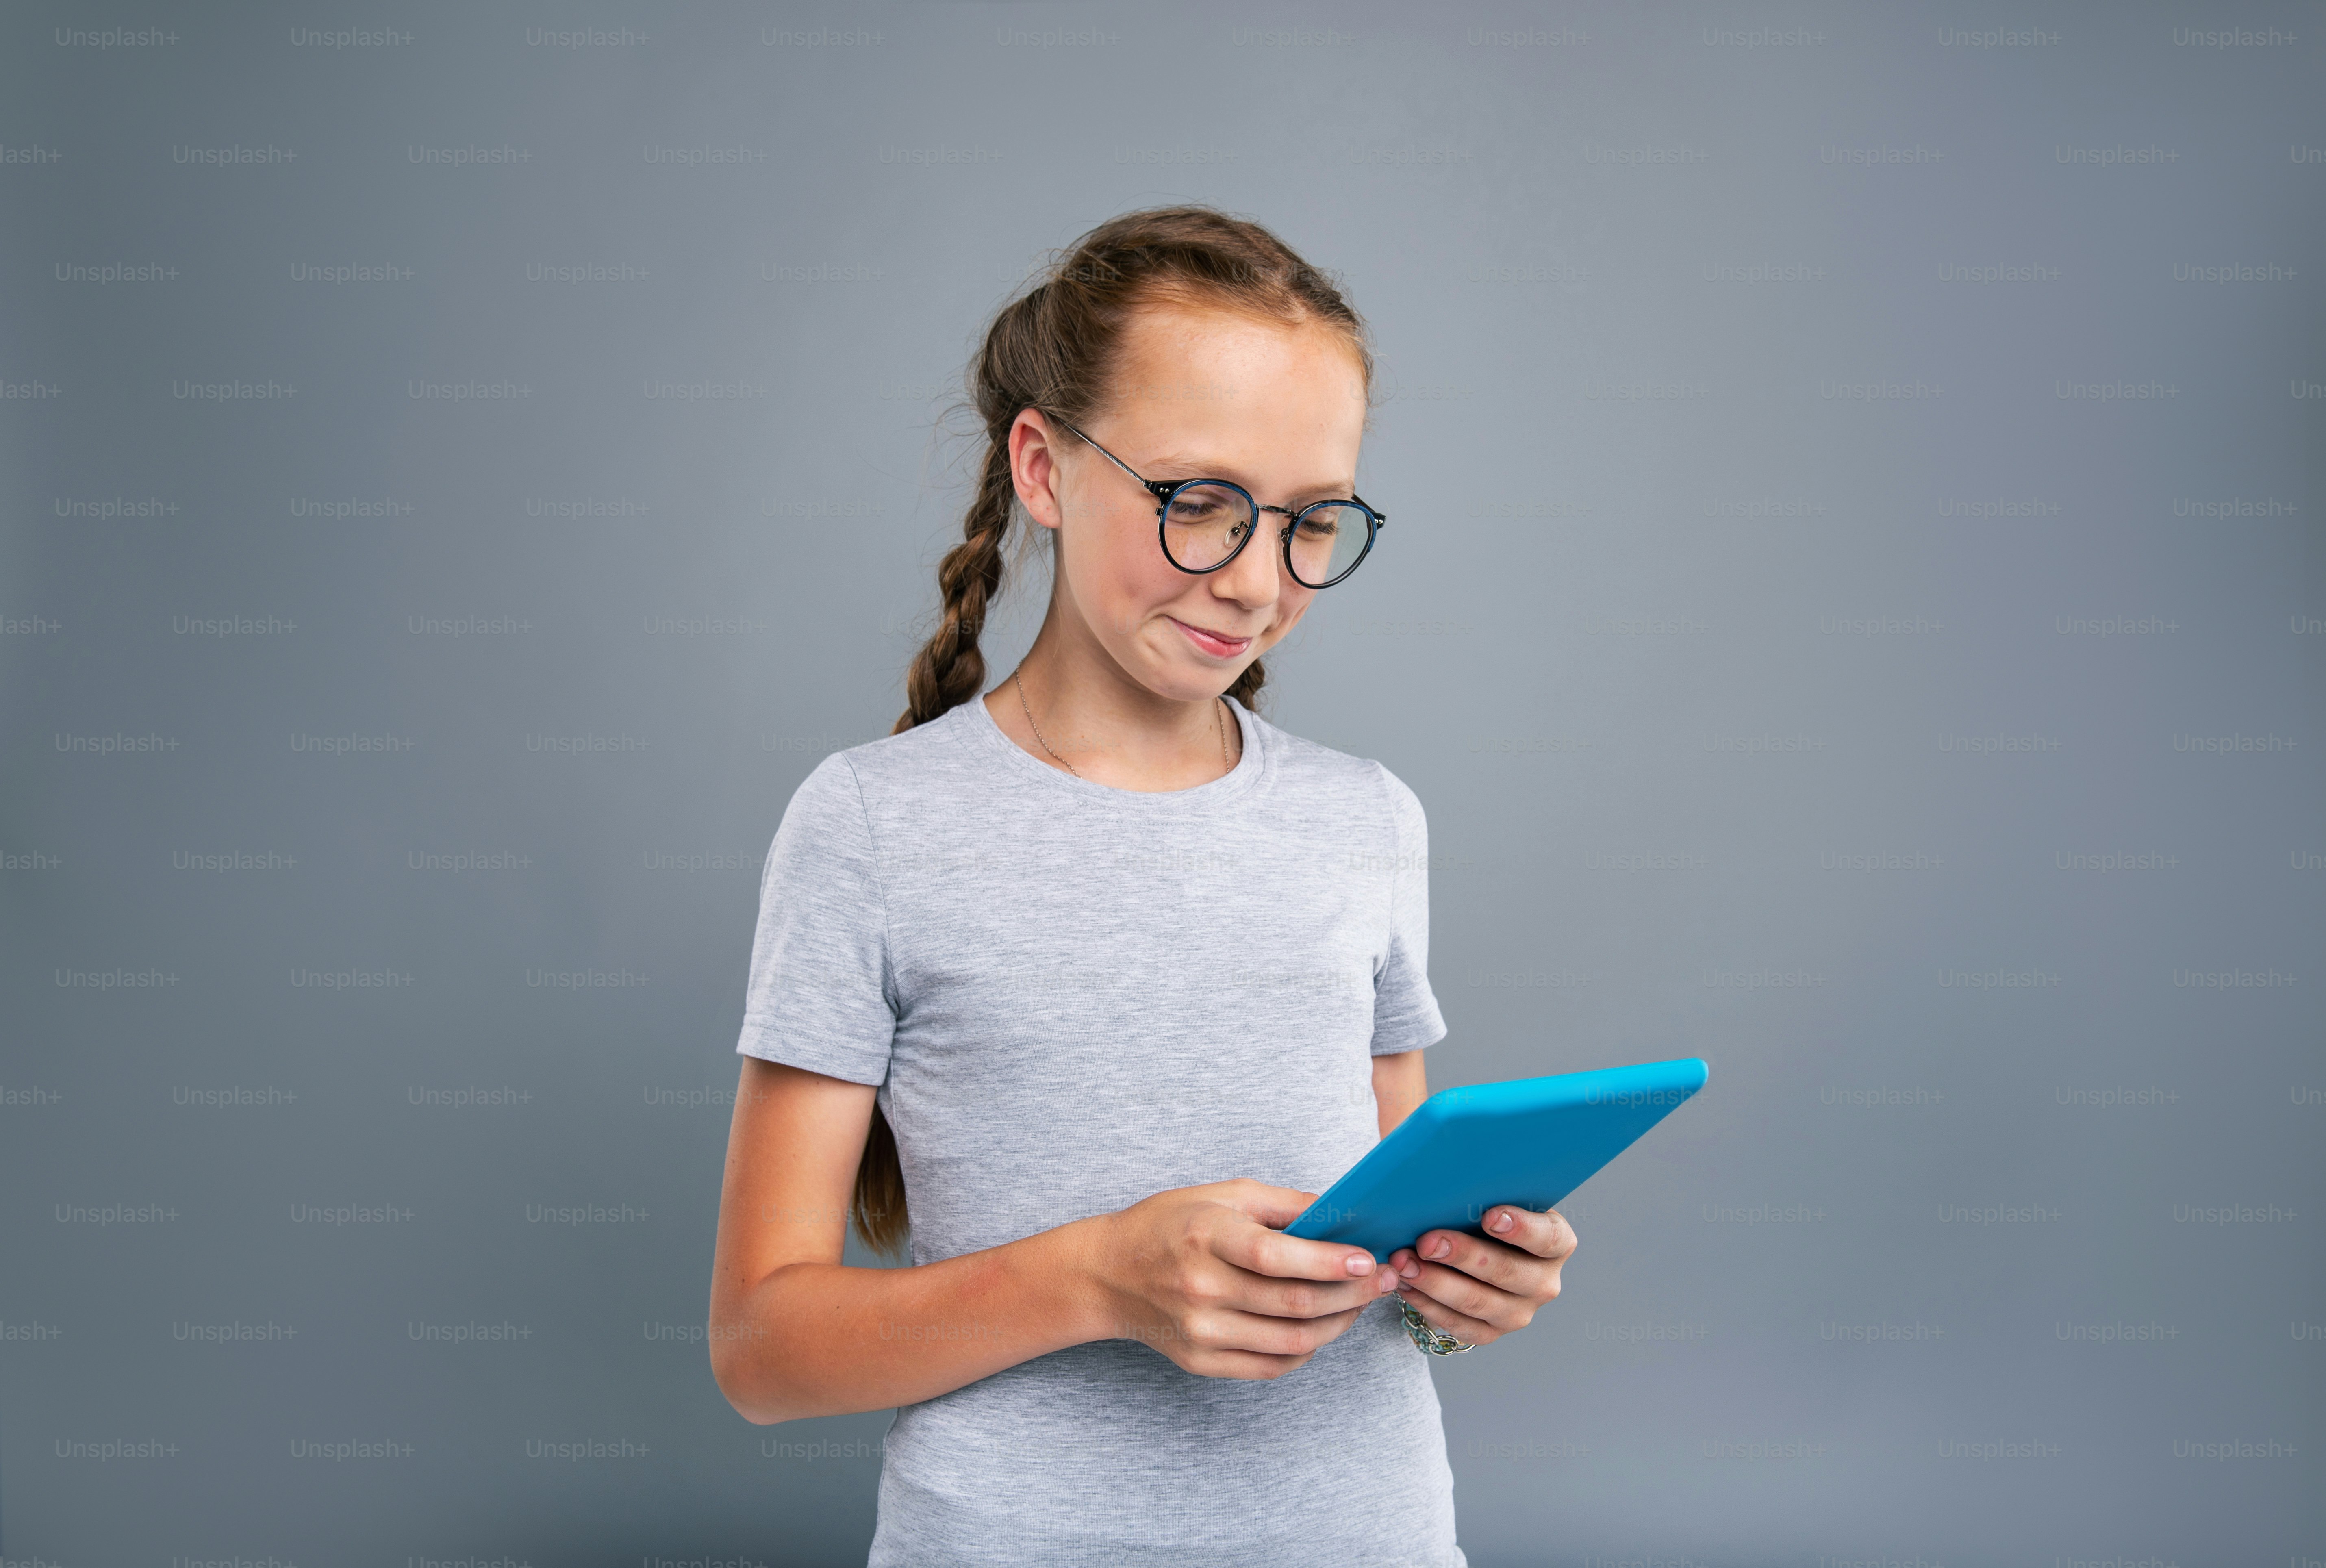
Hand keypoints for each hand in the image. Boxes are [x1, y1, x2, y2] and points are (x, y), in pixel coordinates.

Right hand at [1085, 1178, 1403, 1379]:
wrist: (1109, 1273)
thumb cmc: (1171, 1224)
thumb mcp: (1223, 1194)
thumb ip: (1285, 1204)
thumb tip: (1345, 1215)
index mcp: (1207, 1237)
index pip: (1276, 1257)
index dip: (1328, 1262)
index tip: (1368, 1259)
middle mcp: (1202, 1288)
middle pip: (1294, 1304)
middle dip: (1352, 1294)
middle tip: (1383, 1280)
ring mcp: (1201, 1331)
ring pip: (1292, 1341)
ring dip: (1338, 1324)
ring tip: (1358, 1303)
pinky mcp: (1201, 1361)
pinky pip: (1272, 1366)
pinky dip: (1307, 1350)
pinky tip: (1321, 1327)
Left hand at [1387, 1206, 1576, 1346]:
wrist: (1477, 1247)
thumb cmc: (1483, 1212)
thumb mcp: (1493, 1196)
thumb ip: (1481, 1190)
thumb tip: (1444, 1178)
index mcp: (1556, 1243)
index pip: (1547, 1238)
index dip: (1521, 1228)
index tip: (1489, 1216)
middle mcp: (1543, 1282)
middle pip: (1507, 1272)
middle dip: (1463, 1256)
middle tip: (1427, 1242)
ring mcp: (1518, 1312)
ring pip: (1478, 1303)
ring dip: (1436, 1283)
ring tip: (1405, 1263)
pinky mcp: (1490, 1332)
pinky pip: (1458, 1324)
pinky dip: (1428, 1305)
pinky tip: (1405, 1285)